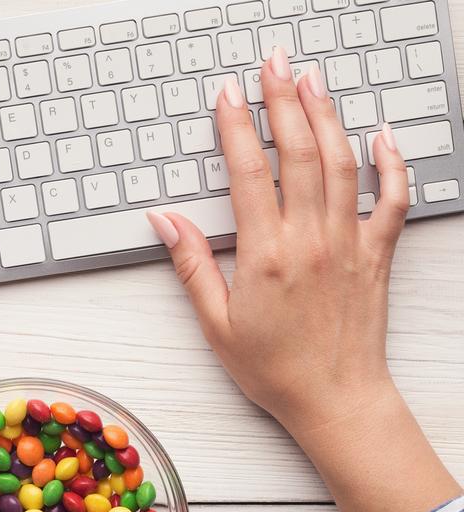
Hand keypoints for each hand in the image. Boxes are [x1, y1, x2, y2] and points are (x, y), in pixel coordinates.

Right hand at [148, 48, 460, 511]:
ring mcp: (348, 243)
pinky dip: (391, 164)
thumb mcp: (217, 323)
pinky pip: (392, 200)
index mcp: (266, 255)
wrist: (334, 400)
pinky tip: (382, 137)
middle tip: (274, 63)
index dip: (236, 127)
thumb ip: (192, 265)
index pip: (249, 172)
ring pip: (341, 163)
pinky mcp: (376, 255)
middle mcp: (310, 239)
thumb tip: (165, 220)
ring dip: (327, 116)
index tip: (227, 95)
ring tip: (313, 80)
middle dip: (283, 101)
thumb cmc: (274, 369)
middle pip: (298, 152)